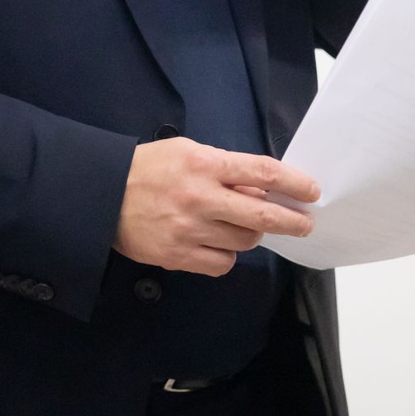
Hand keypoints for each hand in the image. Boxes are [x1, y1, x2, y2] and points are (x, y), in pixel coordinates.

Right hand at [113, 137, 318, 275]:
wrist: (103, 196)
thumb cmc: (149, 168)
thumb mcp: (187, 151)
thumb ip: (223, 168)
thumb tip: (259, 190)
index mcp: (204, 164)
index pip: (261, 173)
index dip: (293, 183)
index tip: (311, 191)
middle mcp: (201, 198)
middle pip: (261, 216)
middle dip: (291, 221)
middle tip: (305, 223)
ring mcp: (190, 230)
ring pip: (243, 242)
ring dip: (250, 235)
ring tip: (242, 227)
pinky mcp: (179, 257)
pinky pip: (221, 264)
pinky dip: (226, 255)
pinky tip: (217, 243)